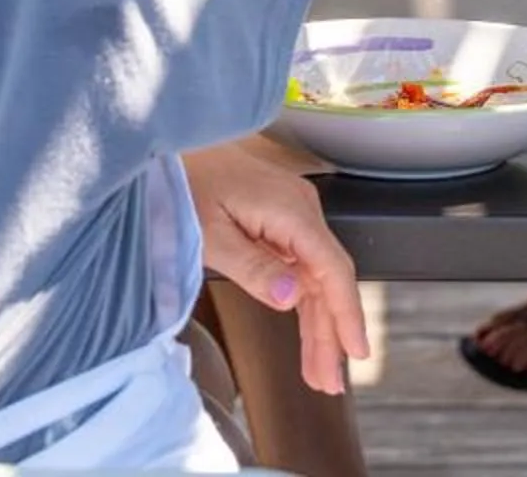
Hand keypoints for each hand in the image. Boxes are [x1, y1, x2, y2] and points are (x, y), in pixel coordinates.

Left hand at [182, 134, 368, 395]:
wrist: (170, 143)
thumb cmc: (185, 184)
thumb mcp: (210, 234)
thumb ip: (253, 267)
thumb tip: (293, 299)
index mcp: (291, 213)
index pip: (332, 271)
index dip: (347, 314)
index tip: (357, 351)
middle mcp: (302, 212)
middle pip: (328, 281)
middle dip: (332, 334)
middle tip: (329, 382)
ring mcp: (293, 216)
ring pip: (317, 279)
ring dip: (319, 325)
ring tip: (319, 373)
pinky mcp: (281, 220)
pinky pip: (302, 267)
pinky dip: (305, 302)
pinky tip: (306, 333)